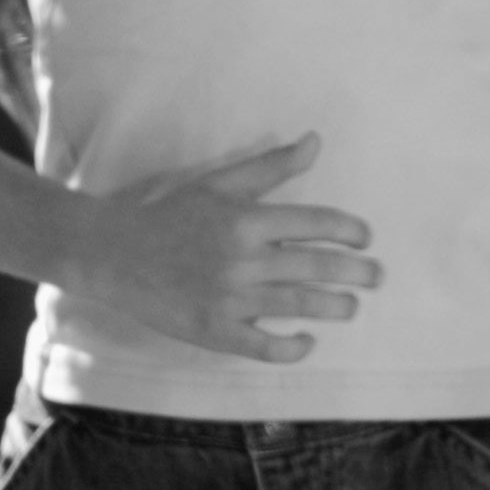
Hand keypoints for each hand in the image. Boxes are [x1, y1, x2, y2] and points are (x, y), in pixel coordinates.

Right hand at [66, 137, 377, 363]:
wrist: (113, 256)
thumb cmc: (169, 217)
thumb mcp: (218, 184)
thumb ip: (270, 167)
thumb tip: (316, 142)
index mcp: (246, 220)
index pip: (317, 222)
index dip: (351, 231)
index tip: (365, 239)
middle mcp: (242, 260)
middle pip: (318, 266)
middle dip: (357, 272)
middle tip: (376, 276)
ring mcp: (229, 299)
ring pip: (300, 305)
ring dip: (336, 307)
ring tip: (351, 306)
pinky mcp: (214, 332)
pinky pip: (265, 347)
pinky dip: (292, 347)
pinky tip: (306, 341)